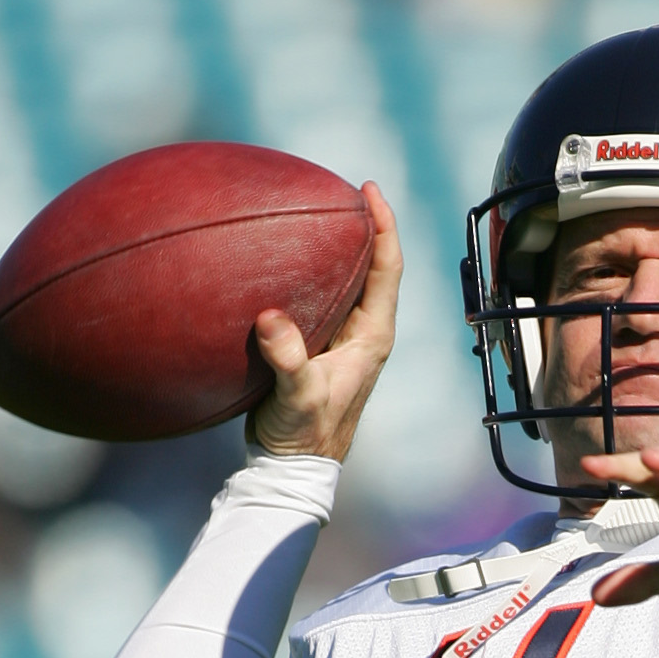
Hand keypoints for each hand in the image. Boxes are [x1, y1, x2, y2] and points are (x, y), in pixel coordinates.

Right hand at [247, 183, 402, 462]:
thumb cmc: (305, 436)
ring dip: (335, 249)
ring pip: (346, 281)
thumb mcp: (298, 397)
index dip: (383, 225)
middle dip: (361, 226)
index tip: (368, 190)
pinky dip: (309, 274)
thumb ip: (288, 359)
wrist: (292, 467)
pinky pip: (320, 298)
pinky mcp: (318, 347)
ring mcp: (342, 339)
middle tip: (341, 190)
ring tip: (315, 214)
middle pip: (372, 266)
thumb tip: (271, 320)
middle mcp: (363, 333)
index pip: (387, 268)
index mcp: (372, 336)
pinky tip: (286, 259)